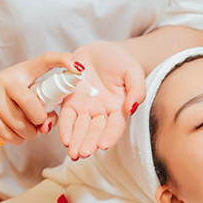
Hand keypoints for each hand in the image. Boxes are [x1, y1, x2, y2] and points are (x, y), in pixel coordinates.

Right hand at [0, 52, 80, 143]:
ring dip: (30, 133)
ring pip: (20, 123)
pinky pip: (8, 133)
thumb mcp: (25, 87)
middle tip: (39, 122)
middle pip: (32, 104)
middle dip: (40, 119)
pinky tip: (18, 135)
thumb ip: (43, 101)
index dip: (63, 60)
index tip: (79, 67)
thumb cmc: (8, 92)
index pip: (45, 60)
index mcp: (23, 70)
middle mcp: (6, 80)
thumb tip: (49, 125)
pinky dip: (18, 139)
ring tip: (29, 130)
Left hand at [59, 40, 145, 159]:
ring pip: (81, 128)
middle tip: (83, 153)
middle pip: (96, 131)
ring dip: (77, 141)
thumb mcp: (133, 71)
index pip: (115, 126)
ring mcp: (86, 108)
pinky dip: (65, 128)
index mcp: (119, 108)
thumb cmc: (120, 60)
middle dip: (90, 143)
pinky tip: (65, 139)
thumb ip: (137, 89)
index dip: (110, 136)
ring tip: (73, 153)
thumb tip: (131, 108)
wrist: (100, 49)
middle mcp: (102, 112)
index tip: (103, 145)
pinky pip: (67, 117)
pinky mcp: (70, 101)